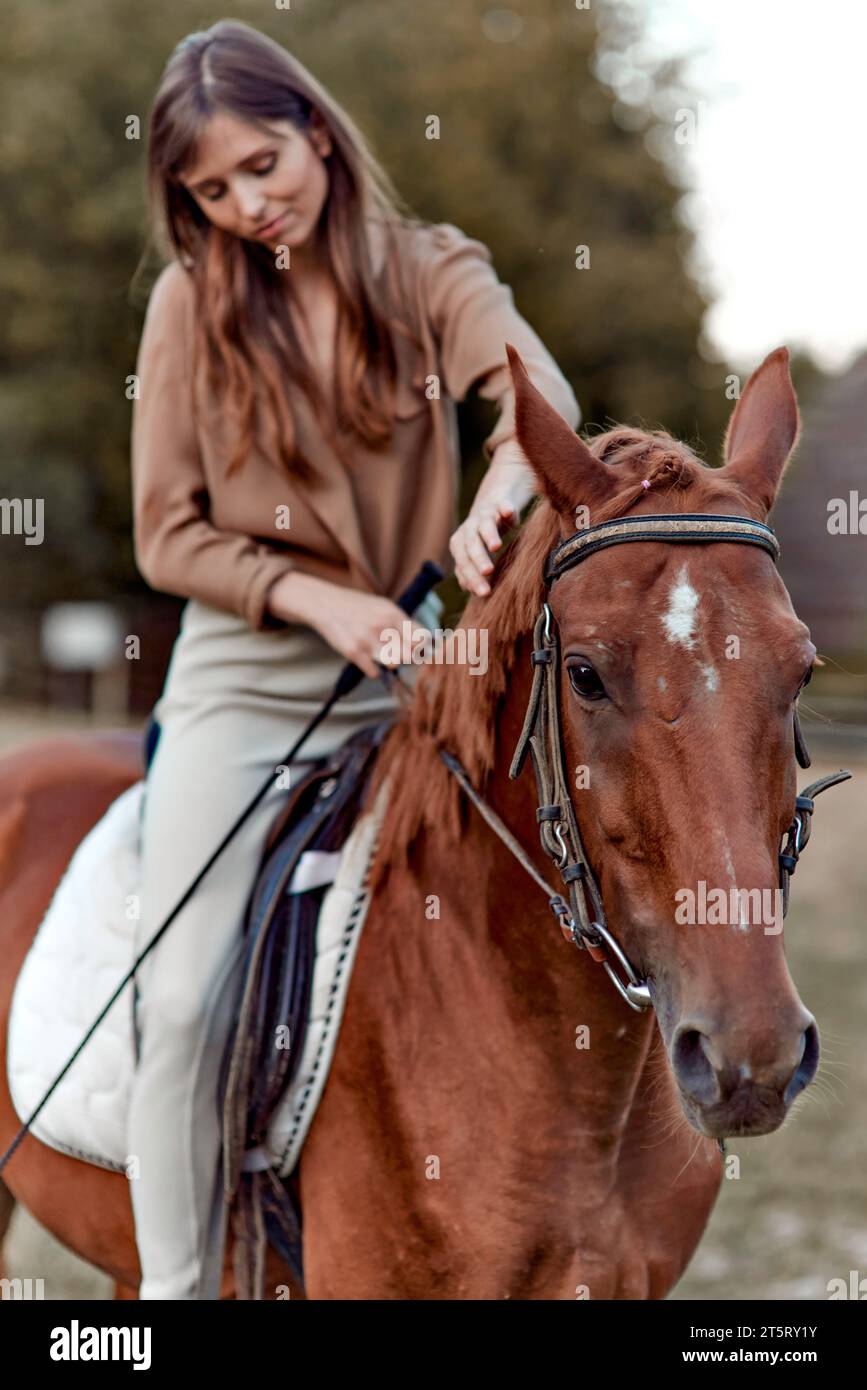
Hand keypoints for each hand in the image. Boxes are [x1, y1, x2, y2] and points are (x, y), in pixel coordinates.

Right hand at [267, 571, 416, 679]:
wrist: (325, 604)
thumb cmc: (358, 607)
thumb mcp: (384, 607)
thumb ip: (403, 623)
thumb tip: (426, 643)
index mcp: (394, 613)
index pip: (422, 638)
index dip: (423, 647)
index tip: (418, 650)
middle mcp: (383, 626)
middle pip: (410, 655)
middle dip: (407, 657)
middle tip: (397, 652)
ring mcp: (368, 640)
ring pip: (393, 664)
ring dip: (389, 662)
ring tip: (379, 652)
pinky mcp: (353, 652)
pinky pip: (374, 672)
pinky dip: (371, 669)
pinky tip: (365, 657)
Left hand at [449, 441, 535, 596]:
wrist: (493, 507)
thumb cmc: (482, 539)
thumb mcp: (474, 556)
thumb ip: (469, 572)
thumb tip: (468, 589)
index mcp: (460, 544)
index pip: (463, 563)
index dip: (472, 577)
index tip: (484, 593)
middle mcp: (469, 529)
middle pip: (471, 545)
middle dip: (478, 559)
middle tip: (487, 573)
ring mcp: (485, 515)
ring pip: (484, 525)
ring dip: (489, 535)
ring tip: (496, 547)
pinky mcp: (500, 504)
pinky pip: (503, 505)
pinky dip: (505, 509)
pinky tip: (508, 513)